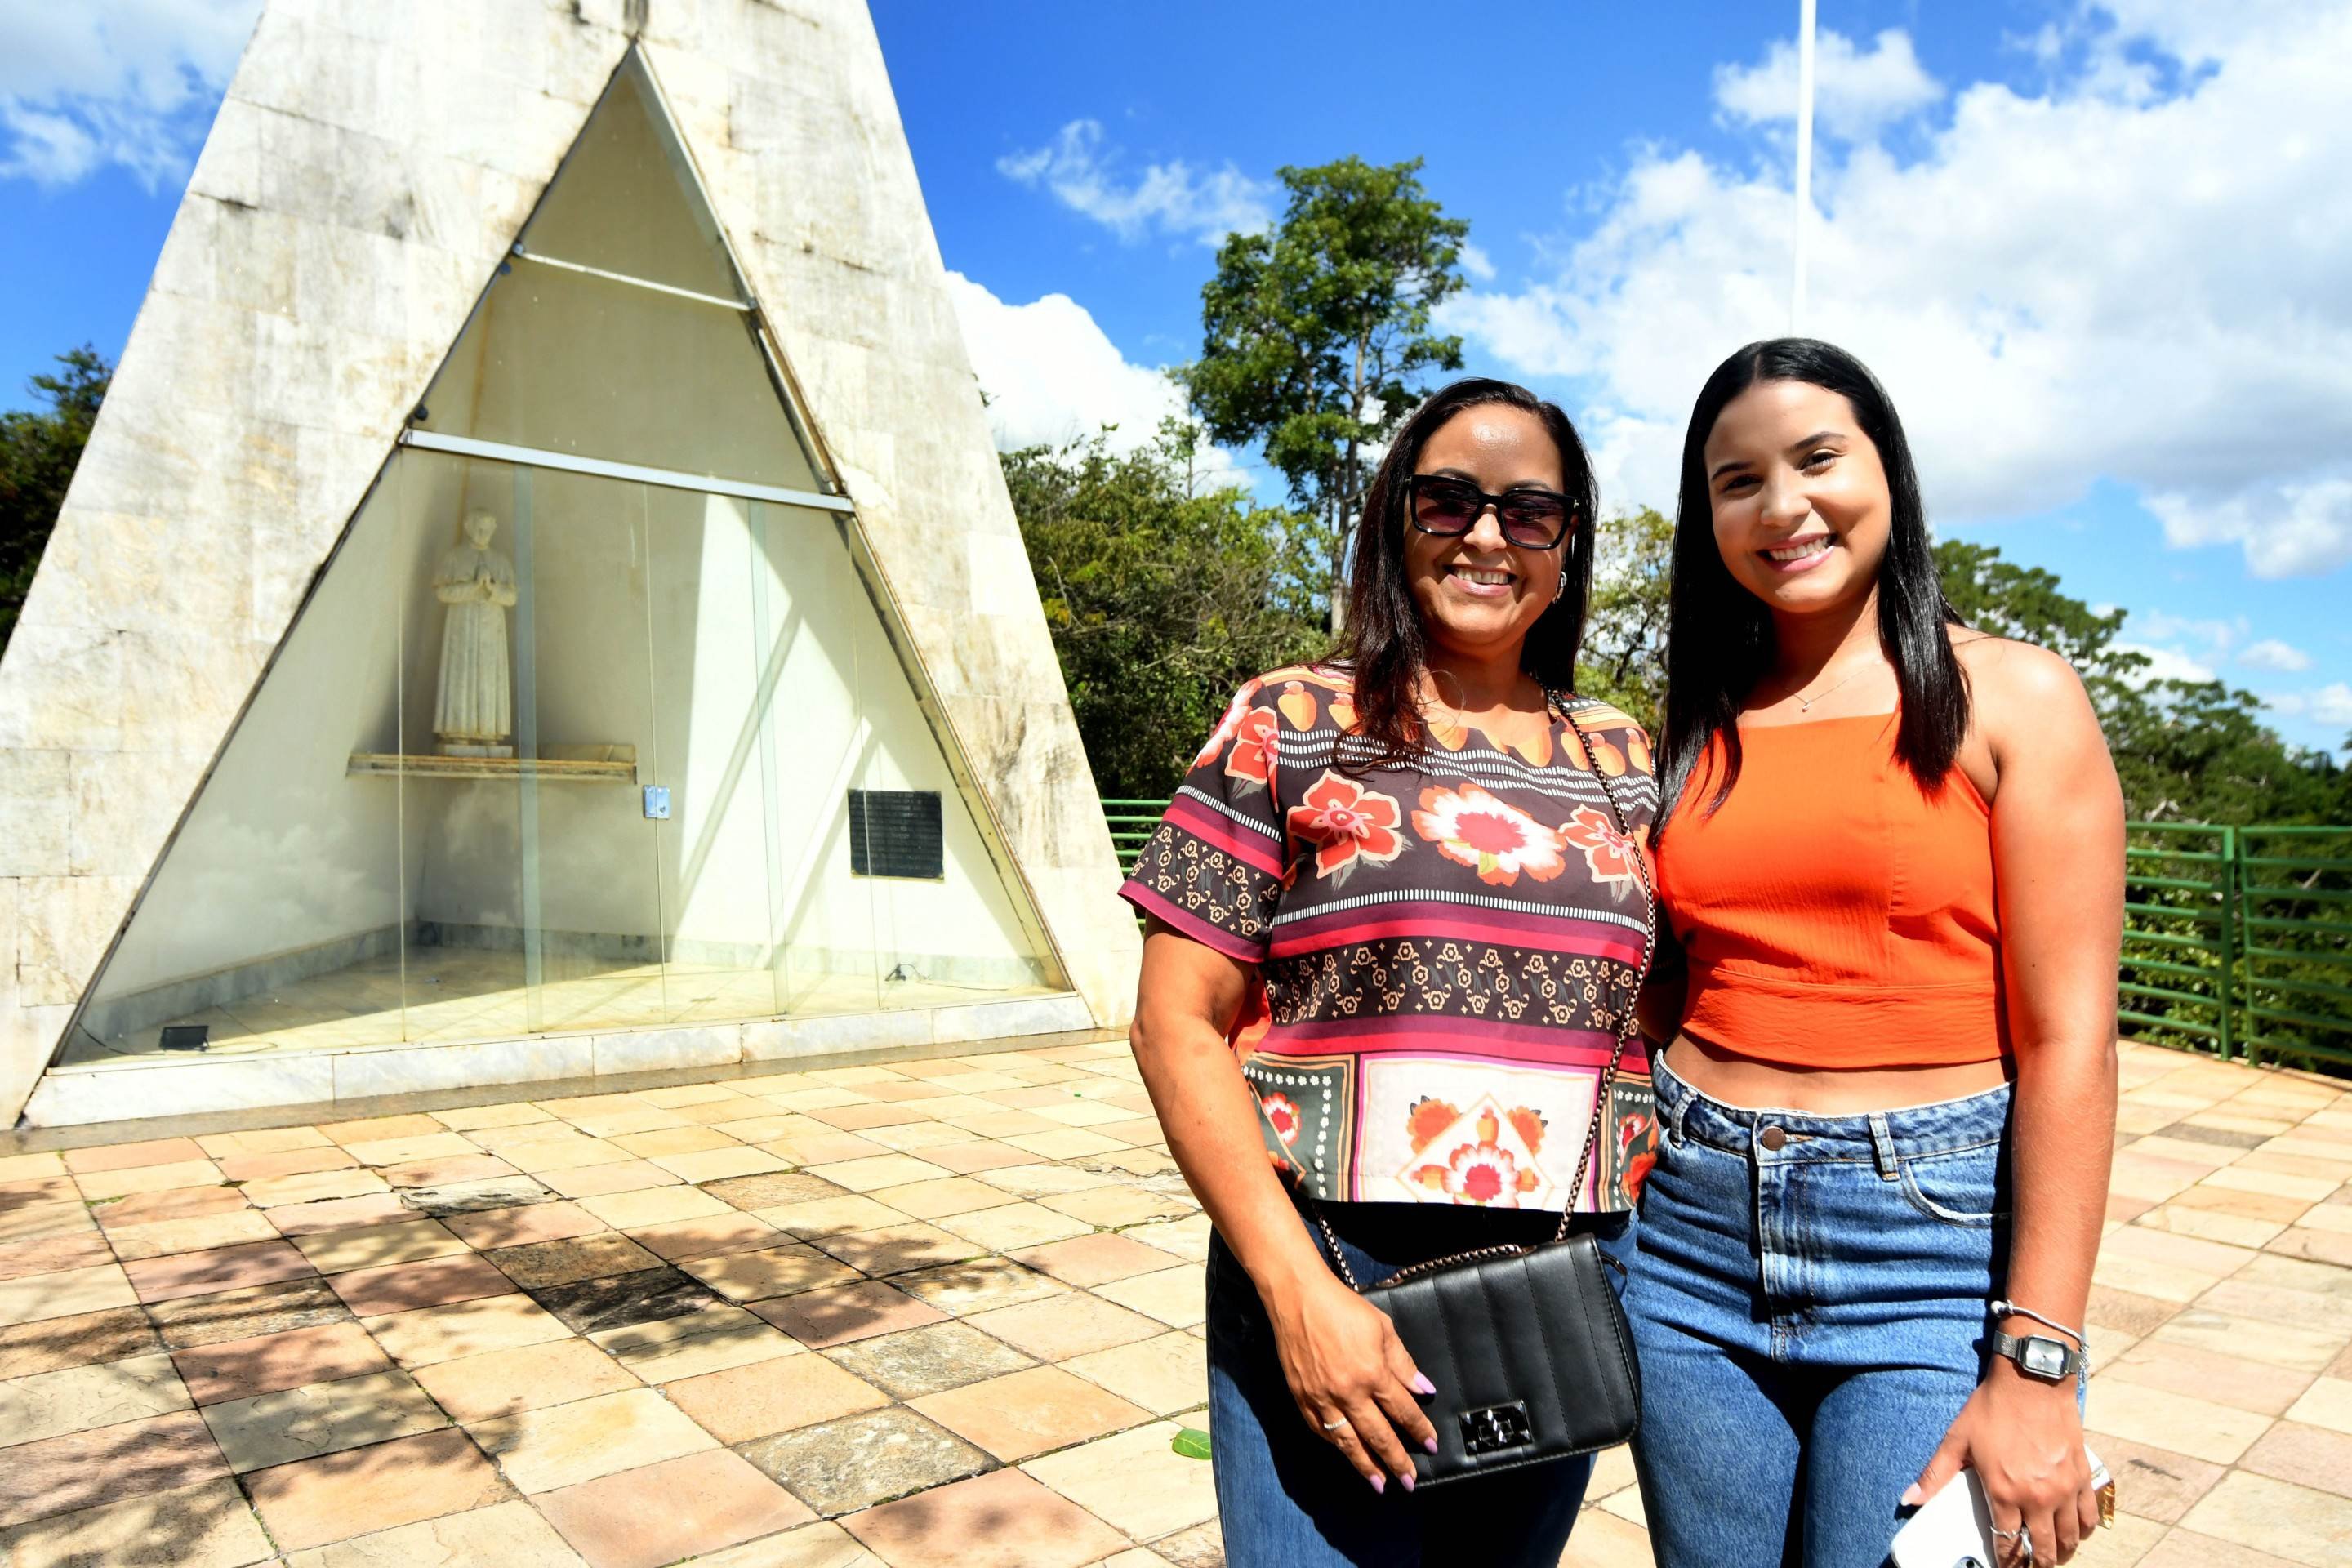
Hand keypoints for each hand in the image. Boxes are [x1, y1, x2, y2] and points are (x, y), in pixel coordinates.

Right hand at [1261, 1266, 1438, 1493]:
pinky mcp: (1301, 1397)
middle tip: (1409, 1480)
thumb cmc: (1343, 1307)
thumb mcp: (1383, 1328)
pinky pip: (1321, 1431)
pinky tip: (1346, 1454)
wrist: (1298, 1298)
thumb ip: (1403, 1363)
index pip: (1402, 1411)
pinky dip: (1335, 1446)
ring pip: (1348, 1442)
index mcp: (1372, 1373)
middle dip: (1396, 1461)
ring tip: (1380, 1484)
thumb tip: (1424, 1390)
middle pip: (1378, 1435)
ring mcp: (1322, 1398)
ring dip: (1366, 1466)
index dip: (1419, 1430)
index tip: (1431, 1445)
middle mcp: (1348, 1392)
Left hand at [1907, 1362, 2098, 1563]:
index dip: (2007, 1562)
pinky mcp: (2083, 1476)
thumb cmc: (1993, 1408)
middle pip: (2044, 1549)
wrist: (2031, 1381)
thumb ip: (1935, 1474)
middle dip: (2037, 1564)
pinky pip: (2089, 1515)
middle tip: (2031, 1566)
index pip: (2008, 1544)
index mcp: (2005, 1492)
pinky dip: (2084, 1530)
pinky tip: (2076, 1533)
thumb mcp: (1957, 1440)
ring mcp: (2064, 1489)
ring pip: (2069, 1538)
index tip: (2005, 1566)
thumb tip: (1910, 1498)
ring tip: (2053, 1556)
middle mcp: (2038, 1497)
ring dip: (2062, 1552)